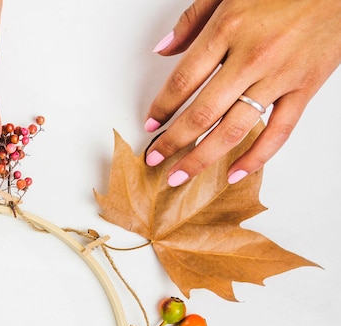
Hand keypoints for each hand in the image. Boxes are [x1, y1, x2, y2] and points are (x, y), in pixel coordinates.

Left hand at [144, 0, 340, 185]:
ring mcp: (280, 75)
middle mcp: (252, 56)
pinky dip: (256, 158)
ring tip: (180, 175)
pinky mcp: (306, 87)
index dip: (162, 108)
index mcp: (229, 28)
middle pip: (201, 114)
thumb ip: (193, 19)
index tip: (150, 124)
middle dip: (172, 142)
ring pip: (233, 130)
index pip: (183, 81)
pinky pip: (278, 132)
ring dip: (201, 158)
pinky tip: (235, 174)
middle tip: (154, 159)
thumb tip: (163, 50)